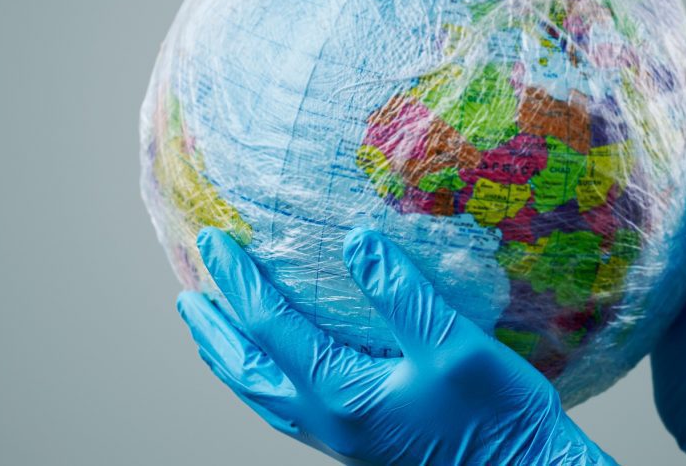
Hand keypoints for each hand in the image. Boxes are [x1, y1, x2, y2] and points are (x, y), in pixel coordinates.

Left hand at [177, 227, 615, 464]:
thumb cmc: (497, 415)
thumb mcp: (452, 344)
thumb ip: (401, 292)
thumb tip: (355, 241)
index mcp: (343, 394)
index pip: (270, 328)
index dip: (240, 282)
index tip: (214, 241)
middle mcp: (330, 422)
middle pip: (248, 373)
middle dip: (215, 332)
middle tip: (187, 298)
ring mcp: (343, 440)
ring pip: (265, 399)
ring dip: (233, 362)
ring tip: (216, 334)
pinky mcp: (361, 446)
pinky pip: (291, 411)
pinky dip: (267, 383)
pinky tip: (282, 370)